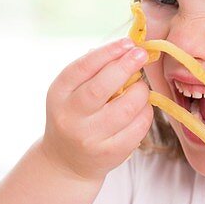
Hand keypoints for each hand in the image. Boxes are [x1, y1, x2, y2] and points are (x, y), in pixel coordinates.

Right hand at [40, 38, 154, 180]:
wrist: (66, 160)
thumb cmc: (75, 115)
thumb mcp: (72, 91)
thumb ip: (93, 70)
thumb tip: (126, 48)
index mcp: (59, 94)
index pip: (82, 68)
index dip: (107, 52)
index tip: (128, 43)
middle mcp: (70, 116)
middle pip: (101, 88)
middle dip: (125, 67)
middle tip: (142, 55)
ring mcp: (89, 137)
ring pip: (125, 108)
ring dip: (140, 92)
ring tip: (140, 88)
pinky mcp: (110, 153)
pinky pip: (137, 128)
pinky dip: (145, 113)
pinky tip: (142, 108)